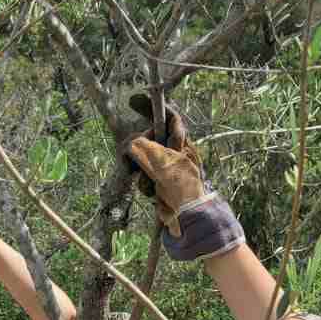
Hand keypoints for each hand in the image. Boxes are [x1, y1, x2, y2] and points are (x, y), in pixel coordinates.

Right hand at [123, 94, 202, 227]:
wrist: (192, 219)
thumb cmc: (185, 188)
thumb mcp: (164, 163)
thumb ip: (146, 148)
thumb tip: (130, 143)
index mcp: (182, 144)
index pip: (169, 118)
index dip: (153, 107)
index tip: (134, 100)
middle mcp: (175, 153)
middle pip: (150, 139)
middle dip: (138, 148)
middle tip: (128, 156)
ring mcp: (167, 169)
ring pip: (144, 160)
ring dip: (141, 171)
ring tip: (149, 183)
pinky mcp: (161, 183)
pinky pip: (145, 177)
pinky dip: (145, 184)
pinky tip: (152, 192)